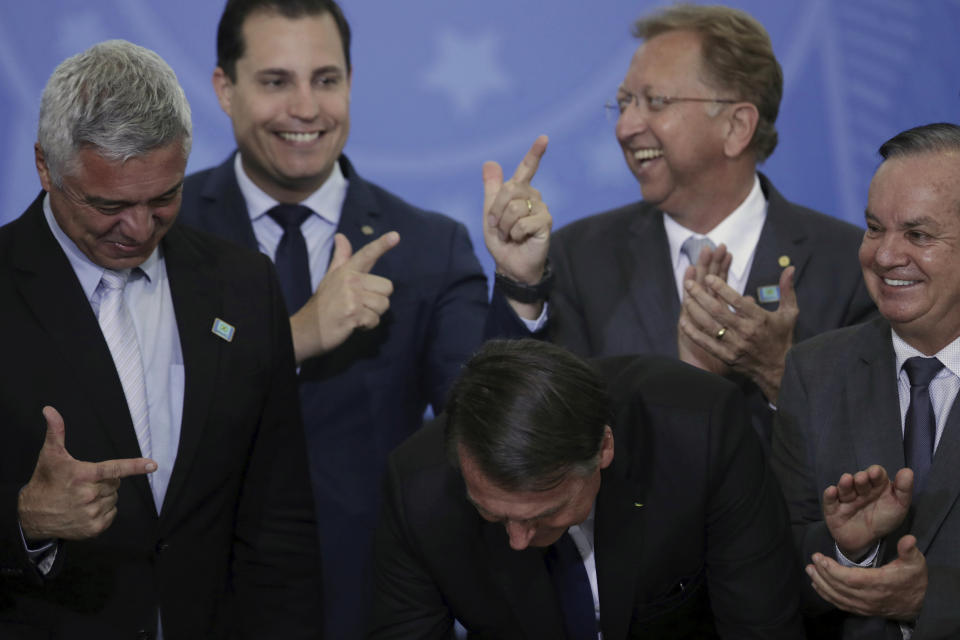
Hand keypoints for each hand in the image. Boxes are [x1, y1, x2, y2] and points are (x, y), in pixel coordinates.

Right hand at [17, 406, 156, 540]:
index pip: (114, 469)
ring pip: (114, 499)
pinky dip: (105, 511)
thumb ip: (56, 431)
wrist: (32, 515)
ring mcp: (91, 513)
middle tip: (86, 483)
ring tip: (83, 497)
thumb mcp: (51, 455)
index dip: (135, 466)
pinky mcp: (93, 528)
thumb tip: (50, 409)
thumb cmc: (45, 481)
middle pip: (115, 483)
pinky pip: (112, 514)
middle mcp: (89, 495)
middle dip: (105, 481)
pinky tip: (87, 509)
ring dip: (104, 497)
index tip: (153, 465)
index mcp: (83, 475)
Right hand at [290, 231, 398, 362]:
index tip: (396, 236)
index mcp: (346, 271)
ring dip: (372, 314)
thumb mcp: (331, 277)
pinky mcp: (353, 314)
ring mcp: (351, 297)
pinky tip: (353, 323)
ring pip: (383, 305)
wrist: (308, 329)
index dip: (382, 244)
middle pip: (387, 288)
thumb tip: (340, 236)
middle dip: (377, 300)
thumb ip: (341, 257)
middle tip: (358, 305)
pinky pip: (375, 320)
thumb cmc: (324, 303)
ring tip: (355, 314)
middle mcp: (350, 281)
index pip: (367, 254)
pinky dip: (367, 326)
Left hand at [482, 135, 551, 289]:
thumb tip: (490, 162)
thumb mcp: (490, 213)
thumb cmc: (502, 240)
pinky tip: (520, 239)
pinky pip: (522, 222)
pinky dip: (514, 234)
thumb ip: (492, 188)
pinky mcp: (546, 223)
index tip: (544, 138)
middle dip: (496, 211)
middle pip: (509, 190)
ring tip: (509, 235)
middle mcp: (533, 196)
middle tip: (499, 227)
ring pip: (514, 207)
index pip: (528, 168)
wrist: (510, 264)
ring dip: (504, 225)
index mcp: (520, 191)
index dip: (535, 153)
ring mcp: (542, 209)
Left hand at [678, 265, 797, 402]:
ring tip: (685, 298)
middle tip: (689, 284)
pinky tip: (683, 322)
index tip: (708, 277)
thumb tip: (790, 268)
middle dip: (701, 296)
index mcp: (760, 319)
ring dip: (695, 311)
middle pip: (718, 311)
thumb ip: (787, 290)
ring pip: (710, 326)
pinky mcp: (727, 357)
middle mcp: (746, 332)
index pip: (737, 300)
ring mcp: (735, 346)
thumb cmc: (782, 338)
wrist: (778, 370)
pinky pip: (706, 343)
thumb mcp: (789, 313)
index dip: (721, 288)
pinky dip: (693, 333)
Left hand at [807, 534, 926, 620]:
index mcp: (879, 584)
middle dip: (823, 574)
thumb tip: (909, 538)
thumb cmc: (915, 580)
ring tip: (810, 570)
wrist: (920, 604)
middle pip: (839, 588)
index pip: (850, 579)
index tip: (820, 558)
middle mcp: (869, 598)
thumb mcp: (915, 563)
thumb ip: (909, 551)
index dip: (833, 570)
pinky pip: (840, 604)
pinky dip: (827, 595)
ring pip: (837, 597)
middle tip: (812, 560)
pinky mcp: (862, 610)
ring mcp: (864, 606)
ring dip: (821, 584)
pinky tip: (817, 586)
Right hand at [823, 465, 912, 558]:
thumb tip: (908, 471)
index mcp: (876, 486)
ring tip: (847, 480)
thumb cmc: (883, 520)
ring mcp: (845, 499)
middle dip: (860, 479)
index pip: (876, 474)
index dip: (875, 473)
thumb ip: (904, 490)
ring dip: (845, 484)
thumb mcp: (899, 506)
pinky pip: (829, 500)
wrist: (865, 542)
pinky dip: (829, 495)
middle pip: (859, 480)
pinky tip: (832, 491)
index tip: (876, 473)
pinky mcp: (833, 509)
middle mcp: (860, 490)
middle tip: (862, 479)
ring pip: (844, 488)